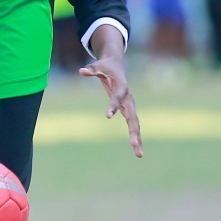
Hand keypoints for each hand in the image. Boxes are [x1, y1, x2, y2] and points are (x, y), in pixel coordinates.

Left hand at [80, 31, 142, 157]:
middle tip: (133, 143)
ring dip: (137, 138)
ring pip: (135, 124)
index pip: (117, 97)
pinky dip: (135, 137)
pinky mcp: (128, 110)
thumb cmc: (106, 66)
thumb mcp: (99, 66)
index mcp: (121, 87)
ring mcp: (129, 105)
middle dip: (133, 130)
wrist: (117, 65)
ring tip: (139, 155)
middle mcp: (128, 98)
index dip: (113, 105)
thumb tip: (81, 71)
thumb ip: (91, 69)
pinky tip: (137, 151)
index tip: (107, 116)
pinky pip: (133, 125)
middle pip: (132, 116)